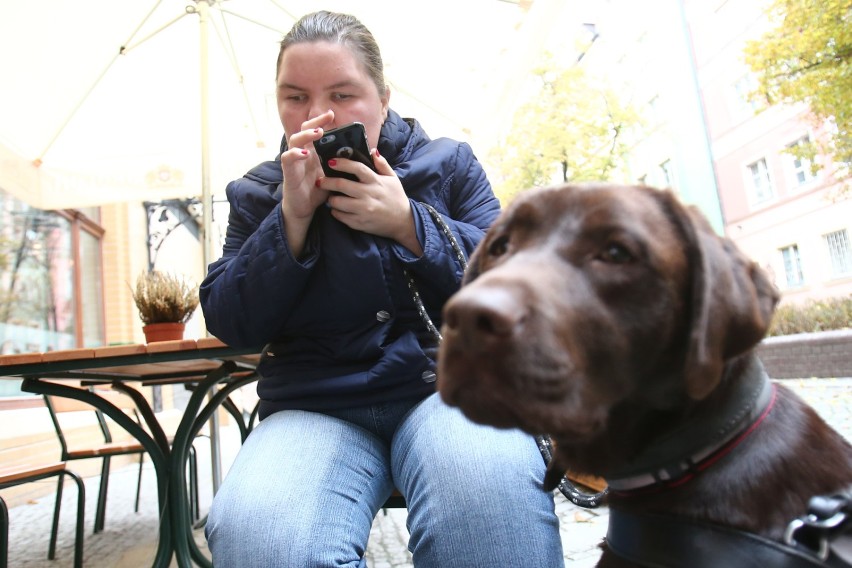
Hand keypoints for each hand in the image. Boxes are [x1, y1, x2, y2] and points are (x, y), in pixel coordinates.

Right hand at [278, 111, 333, 256]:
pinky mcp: (289, 173)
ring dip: (305, 135)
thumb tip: (363, 153)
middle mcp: (302, 154)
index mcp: (313, 152)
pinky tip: (304, 153)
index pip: (314, 130)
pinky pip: (287, 159)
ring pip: (294, 141)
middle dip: (314, 123)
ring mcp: (294, 162)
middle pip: (303, 130)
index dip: (320, 121)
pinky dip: (295, 154)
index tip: (331, 114)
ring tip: (317, 133)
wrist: (305, 209)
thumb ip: (341, 162)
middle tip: (326, 119)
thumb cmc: (319, 190)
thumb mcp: (334, 174)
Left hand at [320, 149, 422, 255]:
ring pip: (337, 202)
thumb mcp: (393, 178)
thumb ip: (382, 164)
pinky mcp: (360, 223)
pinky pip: (340, 217)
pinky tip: (338, 209)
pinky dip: (336, 212)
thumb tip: (372, 150)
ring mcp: (363, 210)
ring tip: (331, 197)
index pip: (357, 168)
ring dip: (330, 199)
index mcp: (376, 182)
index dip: (342, 163)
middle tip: (321, 181)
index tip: (331, 162)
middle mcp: (368, 195)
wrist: (403, 222)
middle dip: (327, 182)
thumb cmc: (396, 198)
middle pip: (341, 185)